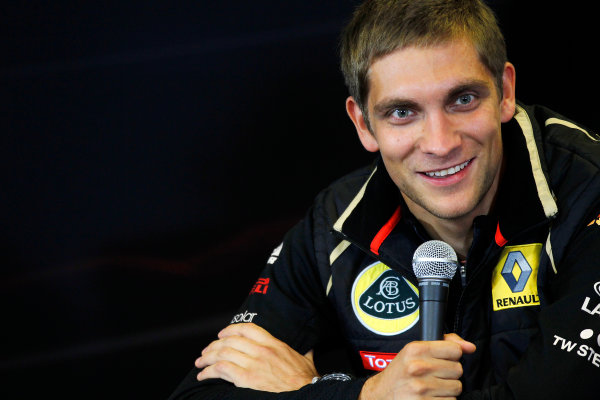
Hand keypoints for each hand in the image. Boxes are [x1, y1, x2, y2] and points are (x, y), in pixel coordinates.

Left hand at [195, 323, 317, 391]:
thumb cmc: (306, 380)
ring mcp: (253, 364)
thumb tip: (309, 346)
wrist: (306, 394)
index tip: (222, 334)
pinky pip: (221, 370)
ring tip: (199, 363)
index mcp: (275, 344)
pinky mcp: (246, 379)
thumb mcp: (306, 360)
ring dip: (207, 357)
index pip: (248, 329)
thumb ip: (304, 351)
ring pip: (223, 353)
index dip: (231, 330)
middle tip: (205, 351)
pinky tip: (203, 375)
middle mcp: (262, 351)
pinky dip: (209, 371)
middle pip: (230, 341)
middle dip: (214, 345)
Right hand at [359, 334, 475, 399]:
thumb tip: (471, 347)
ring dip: (447, 390)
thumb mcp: (415, 352)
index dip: (451, 356)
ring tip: (431, 388)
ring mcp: (421, 388)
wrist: (381, 395)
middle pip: (458, 370)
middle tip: (433, 376)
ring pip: (457, 388)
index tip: (440, 360)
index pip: (455, 350)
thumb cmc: (401, 373)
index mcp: (415, 350)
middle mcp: (418, 367)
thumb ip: (445, 343)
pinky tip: (430, 398)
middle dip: (449, 374)